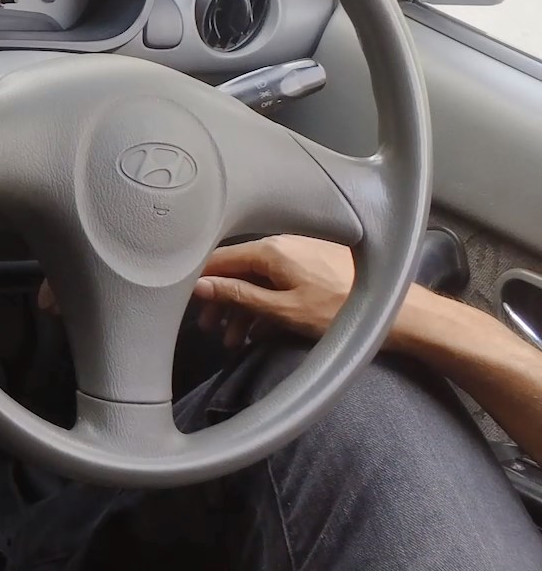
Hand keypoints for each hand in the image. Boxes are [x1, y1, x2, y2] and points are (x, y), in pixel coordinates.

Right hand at [193, 235, 357, 348]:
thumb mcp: (282, 310)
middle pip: (237, 270)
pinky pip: (278, 281)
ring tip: (235, 341)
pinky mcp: (316, 265)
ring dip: (243, 308)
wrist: (400, 313)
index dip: (198, 283)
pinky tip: (262, 330)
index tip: (184, 306)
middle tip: (210, 330)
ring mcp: (301, 253)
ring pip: (258, 278)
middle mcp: (283, 244)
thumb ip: (238, 296)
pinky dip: (266, 303)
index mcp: (271, 249)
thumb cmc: (339, 312)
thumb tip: (200, 286)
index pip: (218, 259)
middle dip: (221, 301)